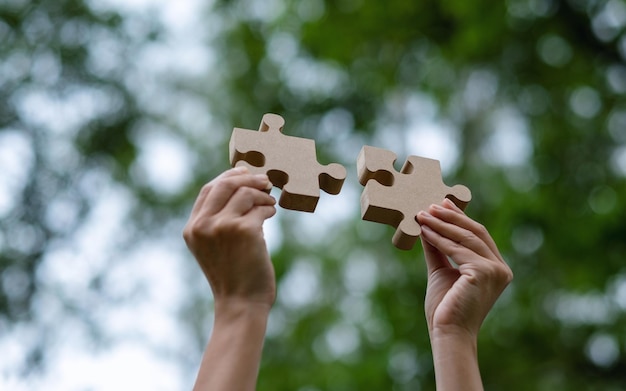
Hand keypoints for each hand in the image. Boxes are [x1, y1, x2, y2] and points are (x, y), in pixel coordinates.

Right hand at [183, 167, 276, 308]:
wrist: (241, 303)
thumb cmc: (232, 275)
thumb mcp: (213, 246)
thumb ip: (217, 220)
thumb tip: (241, 185)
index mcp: (192, 229)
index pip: (208, 190)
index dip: (227, 177)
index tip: (244, 172)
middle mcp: (203, 225)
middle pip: (225, 184)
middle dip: (247, 178)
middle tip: (265, 181)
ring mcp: (222, 227)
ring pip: (246, 193)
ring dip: (262, 195)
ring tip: (270, 203)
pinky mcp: (244, 230)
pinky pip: (261, 208)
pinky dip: (268, 208)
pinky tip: (271, 214)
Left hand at [416, 199, 512, 338]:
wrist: (447, 332)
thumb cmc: (445, 307)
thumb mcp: (441, 271)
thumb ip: (438, 248)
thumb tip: (427, 224)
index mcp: (496, 268)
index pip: (478, 236)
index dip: (460, 218)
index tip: (442, 204)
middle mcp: (501, 269)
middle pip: (475, 233)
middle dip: (452, 217)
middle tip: (431, 204)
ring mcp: (495, 270)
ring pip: (465, 238)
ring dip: (441, 224)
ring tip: (422, 215)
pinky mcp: (484, 272)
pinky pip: (457, 249)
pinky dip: (439, 238)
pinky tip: (424, 231)